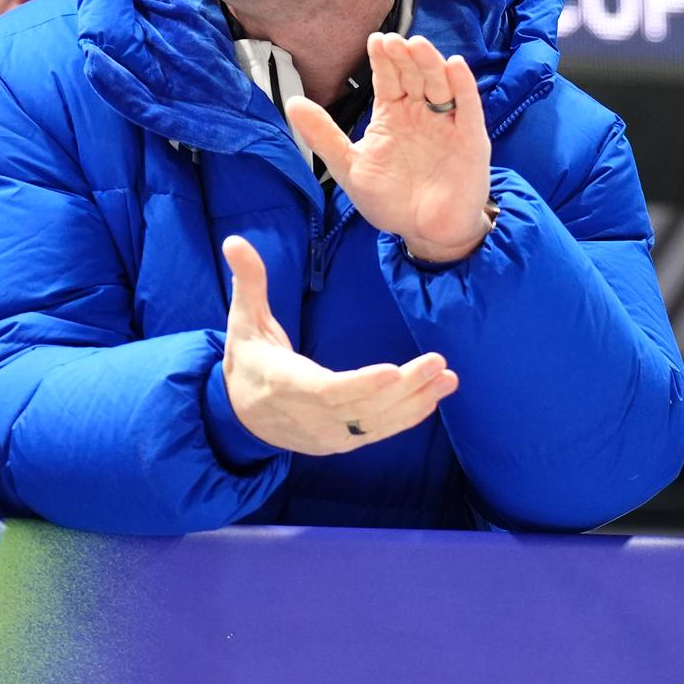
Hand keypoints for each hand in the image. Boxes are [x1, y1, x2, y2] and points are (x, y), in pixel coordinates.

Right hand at [220, 235, 459, 455]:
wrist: (238, 414)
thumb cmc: (249, 360)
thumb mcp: (243, 321)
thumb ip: (248, 283)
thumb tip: (235, 241)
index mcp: (283, 384)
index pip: (326, 391)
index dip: (360, 385)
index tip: (393, 373)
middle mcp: (308, 416)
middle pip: (361, 408)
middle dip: (404, 389)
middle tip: (438, 364)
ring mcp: (326, 434)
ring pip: (376, 423)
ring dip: (416, 402)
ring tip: (448, 379)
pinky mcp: (341, 442)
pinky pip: (378, 433)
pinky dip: (408, 417)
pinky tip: (434, 397)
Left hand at [287, 33, 494, 263]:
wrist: (425, 233)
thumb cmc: (390, 201)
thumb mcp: (349, 166)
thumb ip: (323, 135)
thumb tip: (292, 103)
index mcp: (393, 116)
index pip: (388, 79)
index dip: (383, 60)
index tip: (375, 41)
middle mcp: (421, 114)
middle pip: (414, 75)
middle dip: (405, 57)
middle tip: (393, 41)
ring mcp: (447, 124)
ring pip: (440, 85)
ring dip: (431, 63)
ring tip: (418, 46)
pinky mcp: (470, 139)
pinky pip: (469, 108)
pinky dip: (464, 86)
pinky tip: (455, 67)